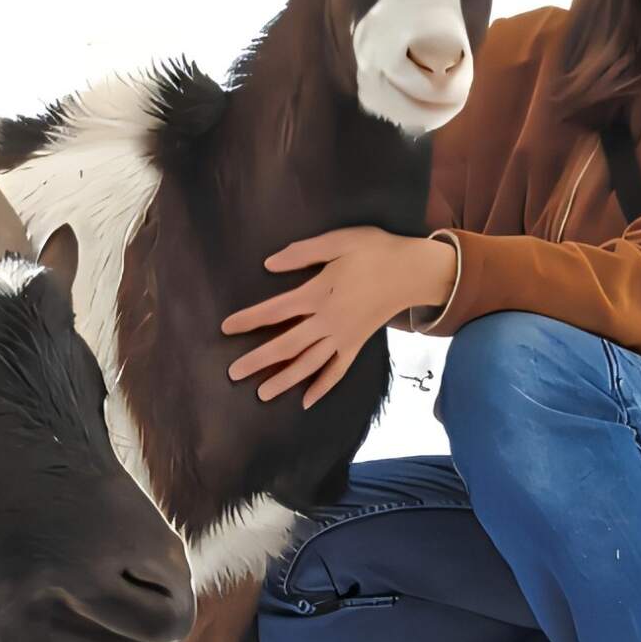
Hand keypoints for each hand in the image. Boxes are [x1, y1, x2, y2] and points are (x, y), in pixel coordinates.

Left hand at [221, 227, 456, 407]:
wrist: (414, 270)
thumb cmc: (375, 250)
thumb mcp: (339, 241)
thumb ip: (303, 253)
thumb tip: (269, 264)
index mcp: (318, 293)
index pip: (275, 311)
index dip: (249, 320)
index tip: (226, 328)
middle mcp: (328, 321)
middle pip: (287, 346)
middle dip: (258, 360)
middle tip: (233, 374)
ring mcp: (343, 337)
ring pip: (309, 364)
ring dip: (285, 380)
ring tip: (262, 394)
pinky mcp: (357, 344)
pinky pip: (338, 370)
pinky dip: (323, 386)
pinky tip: (307, 400)